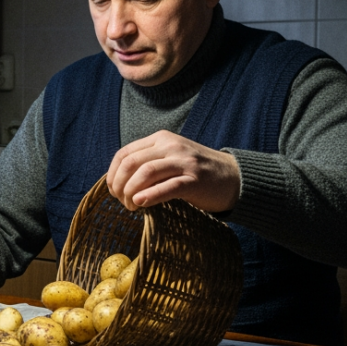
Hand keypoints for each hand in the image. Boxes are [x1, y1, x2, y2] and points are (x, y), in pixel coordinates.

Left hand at [106, 130, 240, 212]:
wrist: (234, 177)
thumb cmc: (196, 172)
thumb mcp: (170, 158)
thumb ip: (148, 163)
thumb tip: (118, 181)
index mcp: (161, 139)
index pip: (125, 153)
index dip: (113, 173)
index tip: (113, 191)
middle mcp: (171, 146)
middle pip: (131, 163)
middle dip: (120, 185)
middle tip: (121, 202)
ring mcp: (184, 162)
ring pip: (146, 173)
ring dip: (131, 192)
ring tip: (130, 206)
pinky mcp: (195, 180)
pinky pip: (167, 187)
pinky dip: (150, 195)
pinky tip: (140, 204)